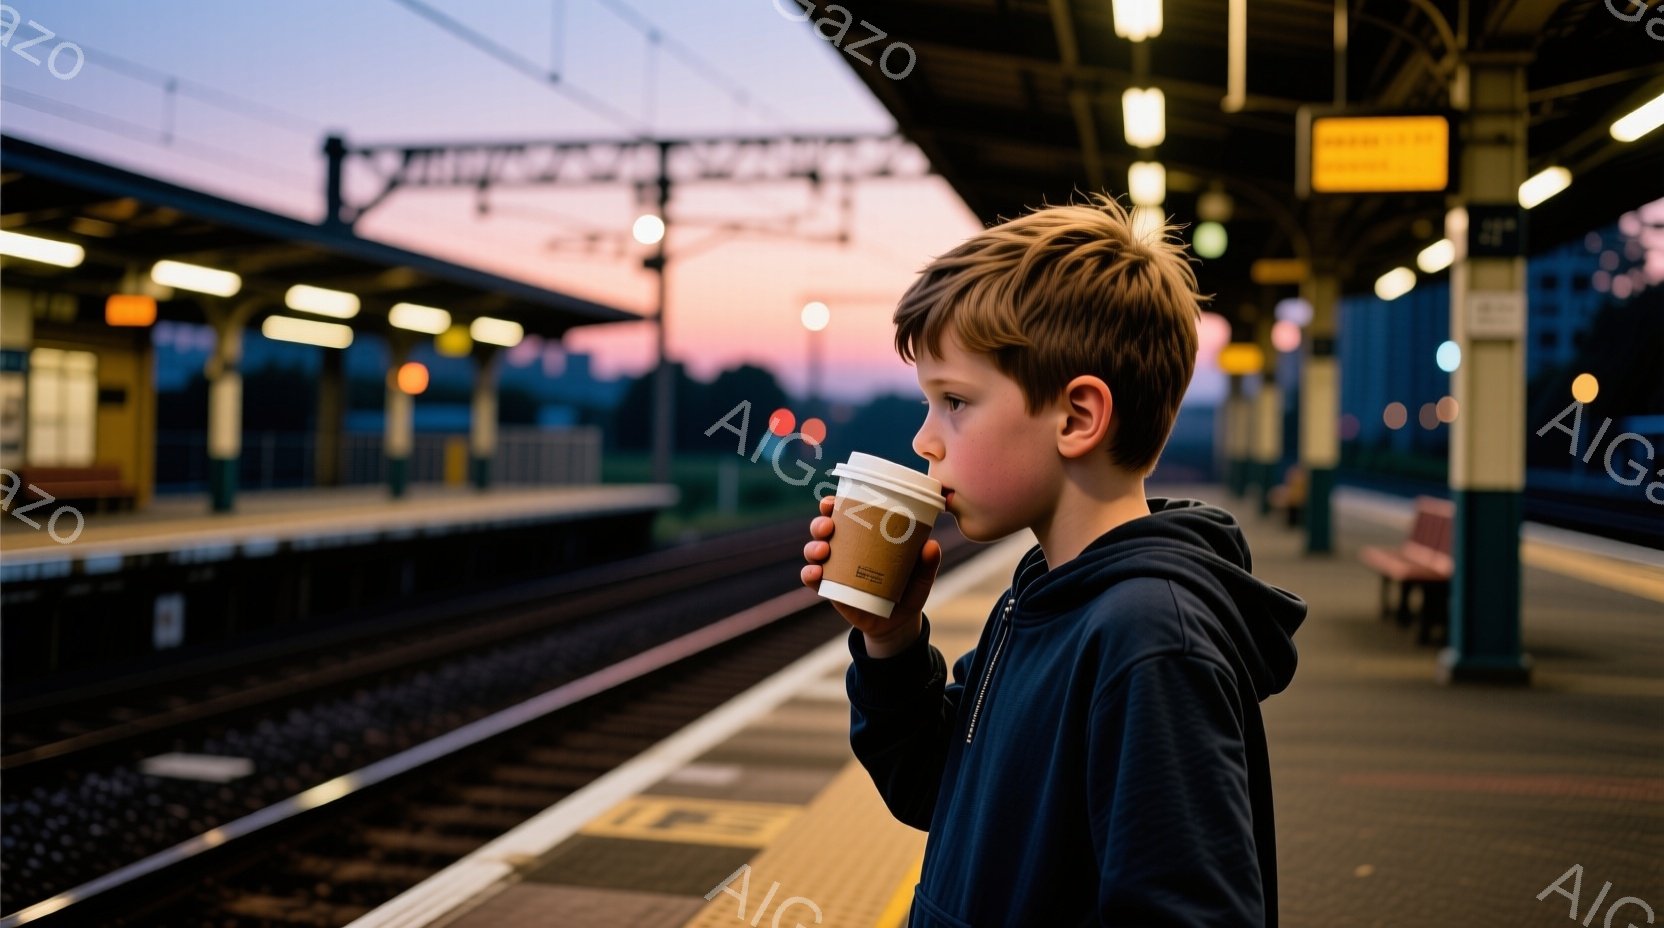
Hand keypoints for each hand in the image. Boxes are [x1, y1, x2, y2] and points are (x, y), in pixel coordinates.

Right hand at [801, 494, 940, 656]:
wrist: (897, 623)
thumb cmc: (908, 591)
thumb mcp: (921, 577)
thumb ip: (927, 563)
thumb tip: (931, 545)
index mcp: (864, 536)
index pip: (843, 513)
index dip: (833, 504)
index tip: (833, 501)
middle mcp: (845, 548)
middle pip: (823, 528)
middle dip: (820, 523)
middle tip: (829, 526)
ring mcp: (835, 569)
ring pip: (814, 550)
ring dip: (813, 546)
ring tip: (824, 550)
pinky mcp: (830, 589)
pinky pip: (812, 579)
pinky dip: (809, 574)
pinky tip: (816, 573)